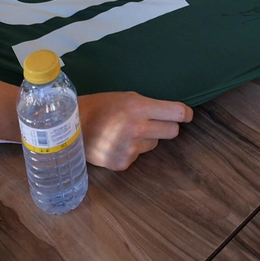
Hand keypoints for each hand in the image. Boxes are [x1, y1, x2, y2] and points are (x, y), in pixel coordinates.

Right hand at [77, 91, 192, 169]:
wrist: (71, 128)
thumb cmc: (100, 106)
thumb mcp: (126, 97)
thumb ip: (148, 106)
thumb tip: (173, 114)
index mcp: (138, 107)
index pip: (176, 113)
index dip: (185, 114)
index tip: (187, 116)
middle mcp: (136, 128)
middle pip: (172, 131)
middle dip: (166, 126)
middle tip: (154, 122)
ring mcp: (130, 148)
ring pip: (154, 144)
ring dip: (147, 138)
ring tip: (126, 131)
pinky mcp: (123, 163)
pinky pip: (139, 155)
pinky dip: (132, 150)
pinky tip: (117, 143)